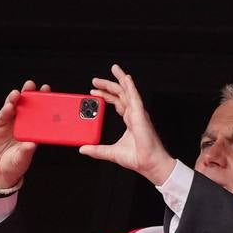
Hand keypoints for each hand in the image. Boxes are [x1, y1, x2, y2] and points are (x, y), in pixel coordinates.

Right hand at [0, 80, 48, 188]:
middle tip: (33, 86)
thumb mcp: (23, 159)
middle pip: (27, 107)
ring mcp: (9, 124)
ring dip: (16, 99)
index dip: (44, 104)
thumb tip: (32, 144)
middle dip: (30, 96)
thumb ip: (26, 151)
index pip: (40, 115)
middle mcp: (22, 125)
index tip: (49, 94)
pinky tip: (9, 105)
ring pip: (13, 108)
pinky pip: (2, 116)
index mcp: (33, 132)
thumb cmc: (15, 165)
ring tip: (19, 93)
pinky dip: (5, 110)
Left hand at [81, 64, 176, 184]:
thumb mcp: (110, 153)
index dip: (105, 96)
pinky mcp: (141, 115)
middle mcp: (134, 115)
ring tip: (114, 69)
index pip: (116, 103)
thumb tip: (83, 149)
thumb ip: (96, 150)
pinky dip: (131, 87)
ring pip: (129, 92)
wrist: (149, 163)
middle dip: (108, 85)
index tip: (93, 92)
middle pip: (121, 94)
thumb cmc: (137, 158)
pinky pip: (135, 98)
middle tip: (95, 80)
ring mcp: (138, 114)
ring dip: (120, 80)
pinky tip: (126, 79)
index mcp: (129, 121)